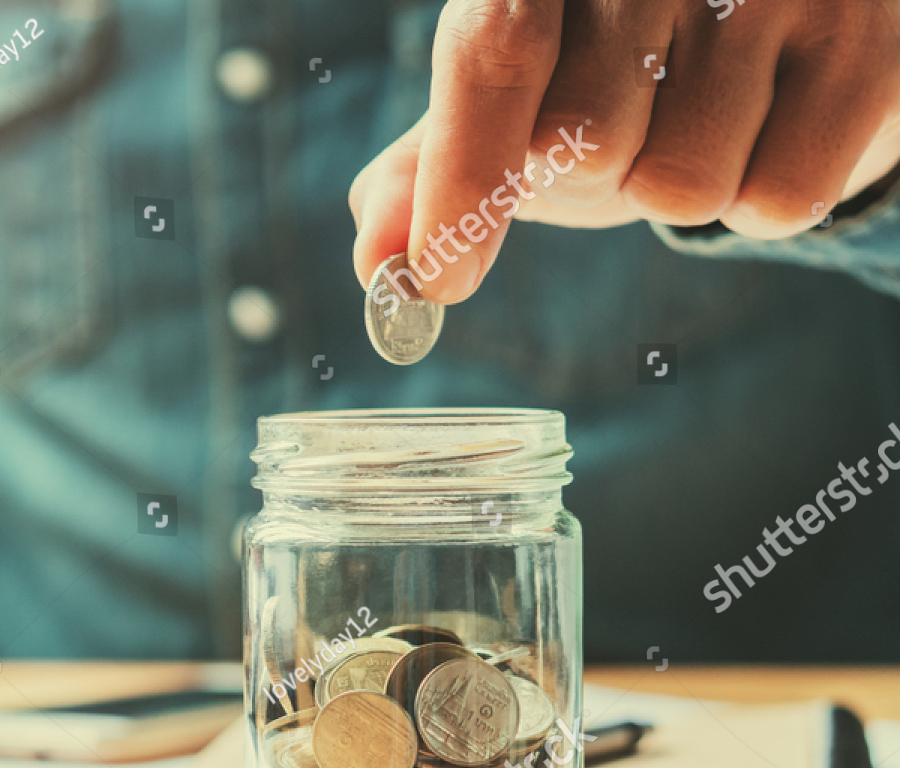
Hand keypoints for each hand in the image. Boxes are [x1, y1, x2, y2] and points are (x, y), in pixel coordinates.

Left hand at [350, 0, 899, 302]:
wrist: (777, 21)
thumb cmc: (621, 64)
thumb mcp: (514, 100)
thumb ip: (432, 169)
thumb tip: (377, 265)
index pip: (493, 54)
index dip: (462, 178)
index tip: (439, 281)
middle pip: (584, 143)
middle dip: (591, 170)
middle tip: (632, 114)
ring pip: (684, 186)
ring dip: (681, 183)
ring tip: (710, 111)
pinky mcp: (871, 39)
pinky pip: (779, 199)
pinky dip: (763, 195)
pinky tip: (774, 124)